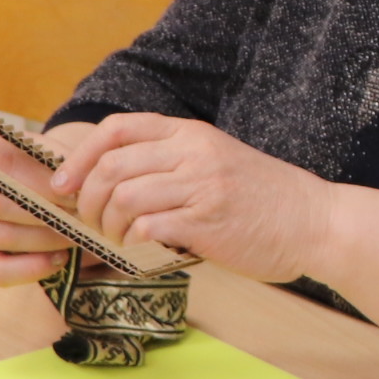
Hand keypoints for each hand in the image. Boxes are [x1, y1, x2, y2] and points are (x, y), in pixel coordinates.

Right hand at [0, 121, 93, 285]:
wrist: (32, 180)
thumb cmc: (43, 164)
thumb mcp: (51, 152)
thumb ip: (60, 165)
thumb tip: (73, 191)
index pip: (3, 169)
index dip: (42, 187)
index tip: (76, 197)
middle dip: (43, 215)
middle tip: (77, 220)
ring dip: (43, 241)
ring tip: (73, 236)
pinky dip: (29, 269)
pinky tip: (57, 260)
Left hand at [49, 113, 343, 284]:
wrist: (315, 222)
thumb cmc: (263, 199)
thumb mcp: (216, 161)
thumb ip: (171, 162)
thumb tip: (109, 182)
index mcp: (190, 133)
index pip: (117, 129)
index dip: (80, 157)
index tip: (63, 185)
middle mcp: (193, 152)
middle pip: (112, 166)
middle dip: (86, 200)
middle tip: (88, 223)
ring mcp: (202, 186)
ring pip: (124, 197)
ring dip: (106, 225)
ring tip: (113, 240)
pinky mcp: (208, 222)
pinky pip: (148, 227)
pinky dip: (131, 242)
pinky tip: (138, 249)